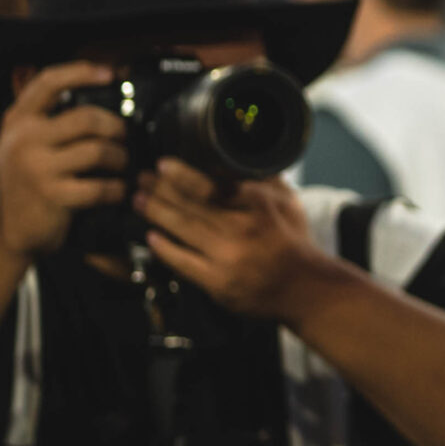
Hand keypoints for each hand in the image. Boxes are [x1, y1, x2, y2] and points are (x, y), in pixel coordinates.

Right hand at [0, 62, 130, 257]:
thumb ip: (43, 119)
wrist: (3, 231)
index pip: (48, 83)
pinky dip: (117, 188)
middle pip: (87, 118)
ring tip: (123, 166)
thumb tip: (83, 87)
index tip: (111, 73)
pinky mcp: (52, 195)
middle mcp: (24, 140)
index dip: (81, 72)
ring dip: (121, 159)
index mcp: (18, 122)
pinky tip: (117, 191)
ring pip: (99, 151)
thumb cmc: (23, 184)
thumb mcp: (20, 144)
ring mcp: (37, 168)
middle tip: (125, 138)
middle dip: (116, 127)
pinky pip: (101, 186)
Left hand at [133, 159, 331, 321]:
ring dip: (155, 211)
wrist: (305, 287)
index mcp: (257, 206)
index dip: (181, 174)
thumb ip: (263, 179)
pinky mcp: (217, 282)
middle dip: (159, 189)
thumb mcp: (287, 203)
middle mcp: (240, 229)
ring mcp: (226, 256)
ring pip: (181, 228)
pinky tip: (151, 236)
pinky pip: (181, 261)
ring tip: (139, 200)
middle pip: (189, 204)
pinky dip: (163, 248)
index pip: (210, 185)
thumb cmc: (294, 242)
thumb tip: (236, 158)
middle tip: (141, 178)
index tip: (163, 164)